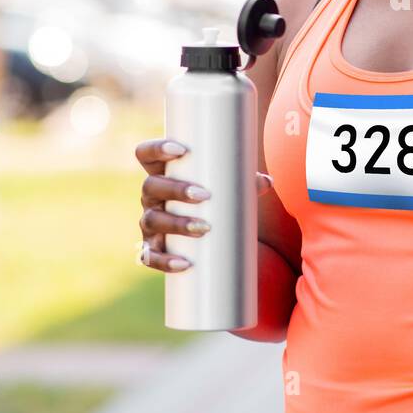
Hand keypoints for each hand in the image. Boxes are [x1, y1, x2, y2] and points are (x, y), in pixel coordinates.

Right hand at [135, 138, 272, 271]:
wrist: (203, 228)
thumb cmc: (214, 195)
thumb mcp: (226, 184)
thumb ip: (245, 180)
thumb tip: (267, 182)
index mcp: (162, 171)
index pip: (145, 153)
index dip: (157, 148)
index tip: (182, 149)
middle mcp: (151, 194)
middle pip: (151, 185)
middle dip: (176, 189)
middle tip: (205, 195)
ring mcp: (149, 220)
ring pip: (152, 219)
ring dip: (177, 224)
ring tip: (204, 227)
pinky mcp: (153, 247)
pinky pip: (150, 256)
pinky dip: (165, 261)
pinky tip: (184, 263)